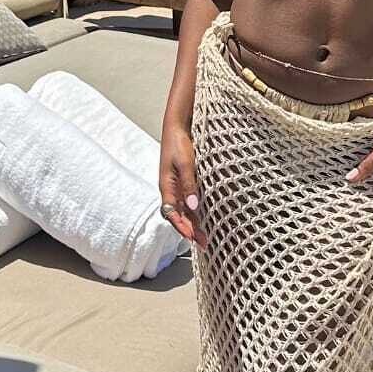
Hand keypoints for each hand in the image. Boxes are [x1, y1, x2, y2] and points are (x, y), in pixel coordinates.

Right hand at [159, 123, 207, 249]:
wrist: (177, 127)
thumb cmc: (178, 144)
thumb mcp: (185, 164)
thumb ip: (189, 184)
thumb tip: (193, 206)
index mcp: (166, 187)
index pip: (172, 214)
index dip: (182, 227)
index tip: (193, 238)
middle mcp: (171, 190)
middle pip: (179, 216)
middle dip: (190, 231)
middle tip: (204, 243)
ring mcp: (177, 186)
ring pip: (184, 211)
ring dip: (194, 223)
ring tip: (205, 237)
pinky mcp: (184, 182)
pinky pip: (188, 202)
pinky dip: (195, 212)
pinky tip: (204, 218)